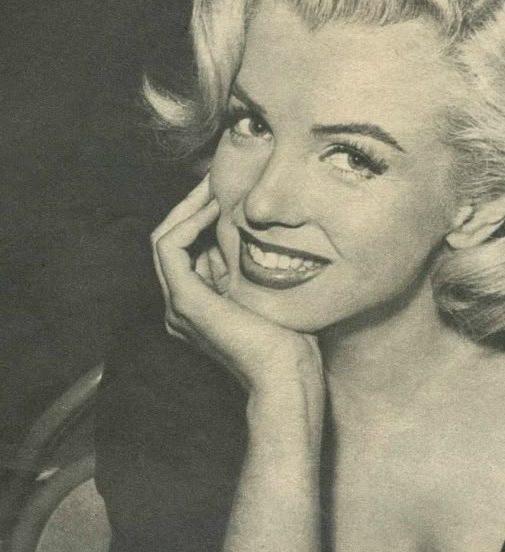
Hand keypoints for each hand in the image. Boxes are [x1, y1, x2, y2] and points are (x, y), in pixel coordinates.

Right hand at [151, 176, 323, 395]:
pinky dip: (187, 221)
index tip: (225, 189)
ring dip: (187, 206)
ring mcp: (178, 304)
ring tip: (212, 184)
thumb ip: (256, 267)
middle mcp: (181, 305)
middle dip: (191, 204)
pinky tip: (212, 207)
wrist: (287, 375)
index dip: (200, 214)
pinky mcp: (185, 301)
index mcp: (199, 304)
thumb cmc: (291, 340)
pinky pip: (169, 246)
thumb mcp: (270, 292)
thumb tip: (261, 230)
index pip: (187, 247)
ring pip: (165, 237)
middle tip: (214, 176)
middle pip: (172, 238)